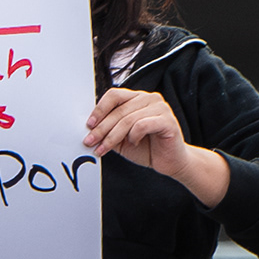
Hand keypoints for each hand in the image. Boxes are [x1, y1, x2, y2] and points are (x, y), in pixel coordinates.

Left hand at [83, 88, 225, 204]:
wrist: (170, 162)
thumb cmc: (147, 149)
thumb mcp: (121, 138)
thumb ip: (109, 129)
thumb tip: (89, 128)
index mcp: (137, 98)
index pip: (114, 95)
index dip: (99, 110)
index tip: (89, 125)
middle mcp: (149, 98)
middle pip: (118, 110)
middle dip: (101, 128)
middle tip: (90, 141)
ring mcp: (160, 108)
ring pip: (128, 119)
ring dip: (112, 136)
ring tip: (105, 148)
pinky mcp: (167, 121)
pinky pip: (142, 125)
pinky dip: (133, 136)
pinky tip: (133, 143)